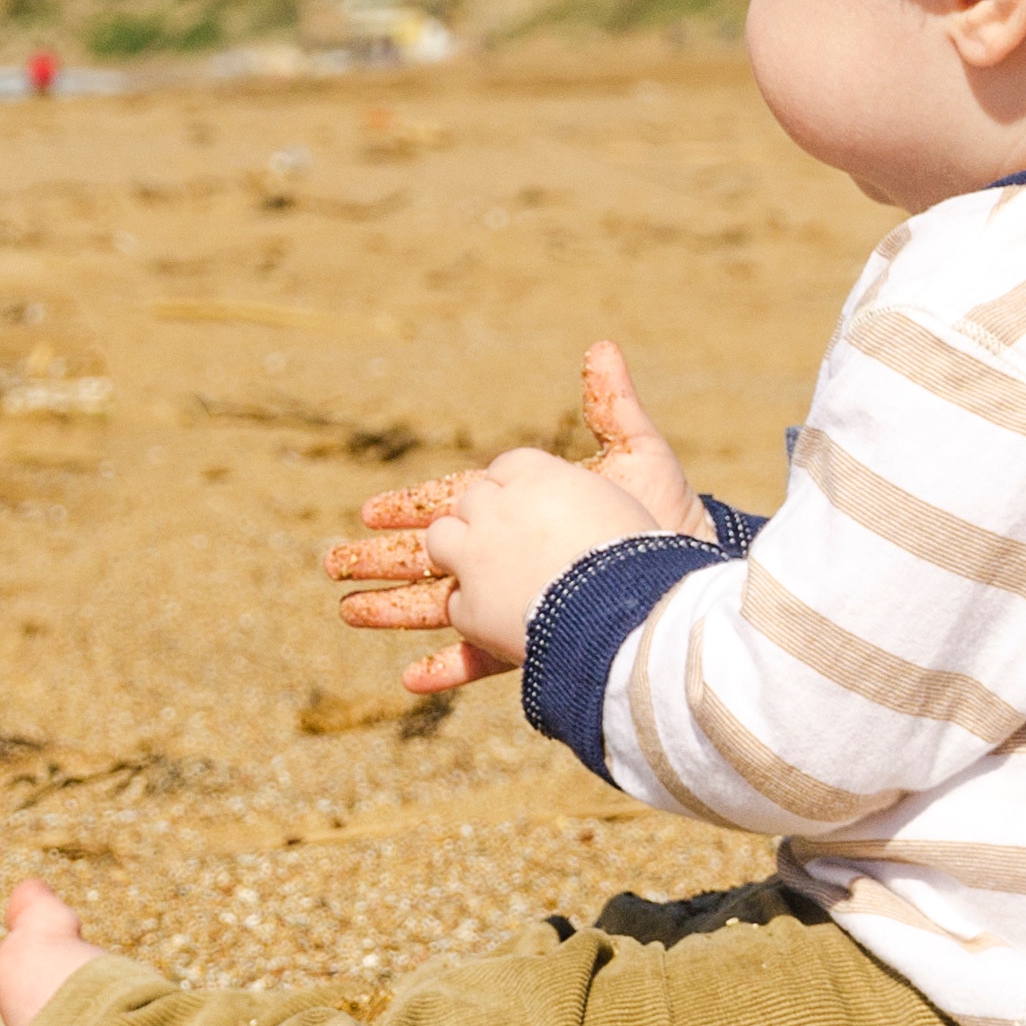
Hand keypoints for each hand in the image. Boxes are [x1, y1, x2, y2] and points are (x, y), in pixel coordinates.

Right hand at [318, 341, 710, 694]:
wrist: (696, 580)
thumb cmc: (671, 518)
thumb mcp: (639, 455)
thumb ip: (612, 406)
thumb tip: (601, 347)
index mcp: (526, 512)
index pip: (453, 505)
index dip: (409, 509)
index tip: (368, 512)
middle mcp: (515, 558)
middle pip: (433, 557)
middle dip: (380, 560)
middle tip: (330, 563)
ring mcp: (522, 601)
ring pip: (442, 607)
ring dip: (394, 611)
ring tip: (346, 613)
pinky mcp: (537, 641)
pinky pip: (481, 659)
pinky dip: (444, 668)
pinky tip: (407, 679)